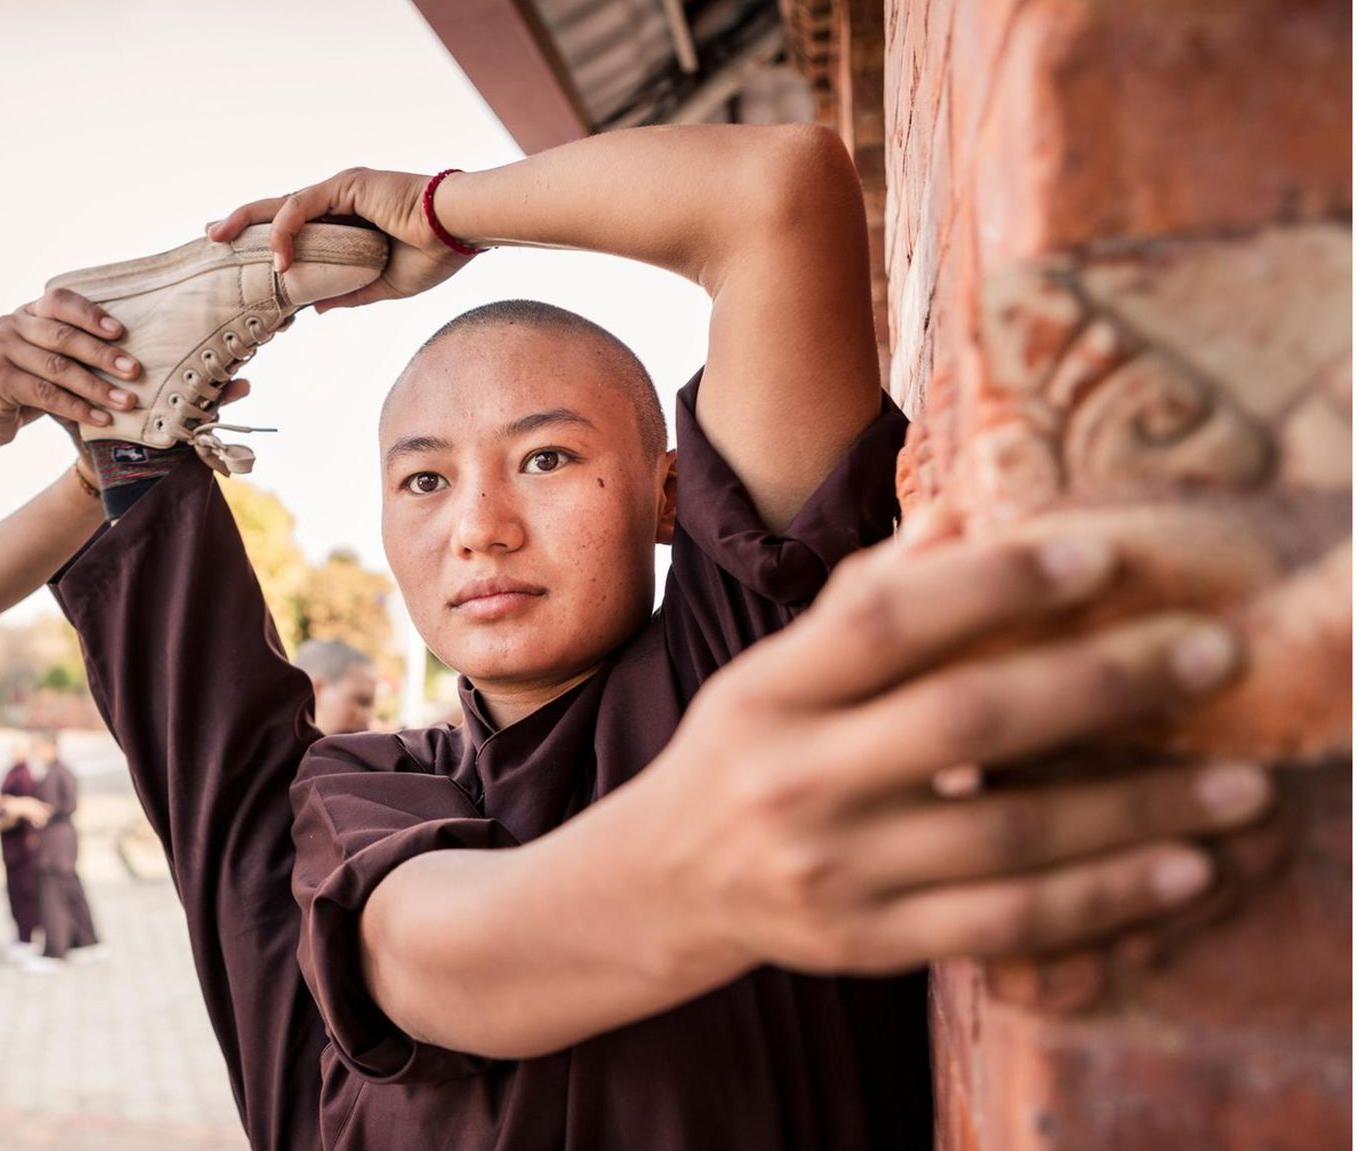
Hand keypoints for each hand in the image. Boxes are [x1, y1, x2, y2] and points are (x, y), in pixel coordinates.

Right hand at [0, 290, 145, 446]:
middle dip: (103, 355)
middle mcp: (10, 324)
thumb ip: (74, 352)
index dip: (91, 314)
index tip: (121, 332)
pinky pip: (45, 393)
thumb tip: (130, 358)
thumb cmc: (26, 390)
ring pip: (57, 368)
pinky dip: (77, 408)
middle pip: (64, 336)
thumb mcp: (49, 364)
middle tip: (134, 371)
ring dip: (97, 387)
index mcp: (27, 312)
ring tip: (126, 401)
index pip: (60, 301)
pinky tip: (101, 419)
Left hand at [209, 167, 473, 311]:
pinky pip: (303, 207)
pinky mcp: (346, 186)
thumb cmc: (434, 254)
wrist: (461, 232)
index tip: (240, 262)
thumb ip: (348, 293)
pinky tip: (279, 260)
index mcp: (348, 222)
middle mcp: (339, 202)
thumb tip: (315, 308)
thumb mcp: (383, 285)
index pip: (297, 229)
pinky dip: (286, 233)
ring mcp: (341, 191)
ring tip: (219, 240)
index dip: (267, 242)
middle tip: (210, 236)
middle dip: (241, 223)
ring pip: (281, 204)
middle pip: (278, 210)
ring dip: (246, 221)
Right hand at [636, 520, 1272, 975]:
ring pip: (1007, 835)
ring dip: (1137, 808)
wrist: (663, 886)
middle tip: (1212, 656)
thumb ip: (865, 599)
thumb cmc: (742, 752)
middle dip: (1101, 685)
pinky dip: (1104, 897)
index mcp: (767, 692)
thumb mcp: (773, 670)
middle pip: (963, 723)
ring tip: (1242, 784)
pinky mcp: (869, 943)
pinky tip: (1183, 869)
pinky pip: (1006, 922)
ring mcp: (833, 870)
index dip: (990, 584)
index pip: (881, 623)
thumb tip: (967, 508)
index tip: (1100, 557)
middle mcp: (794, 780)